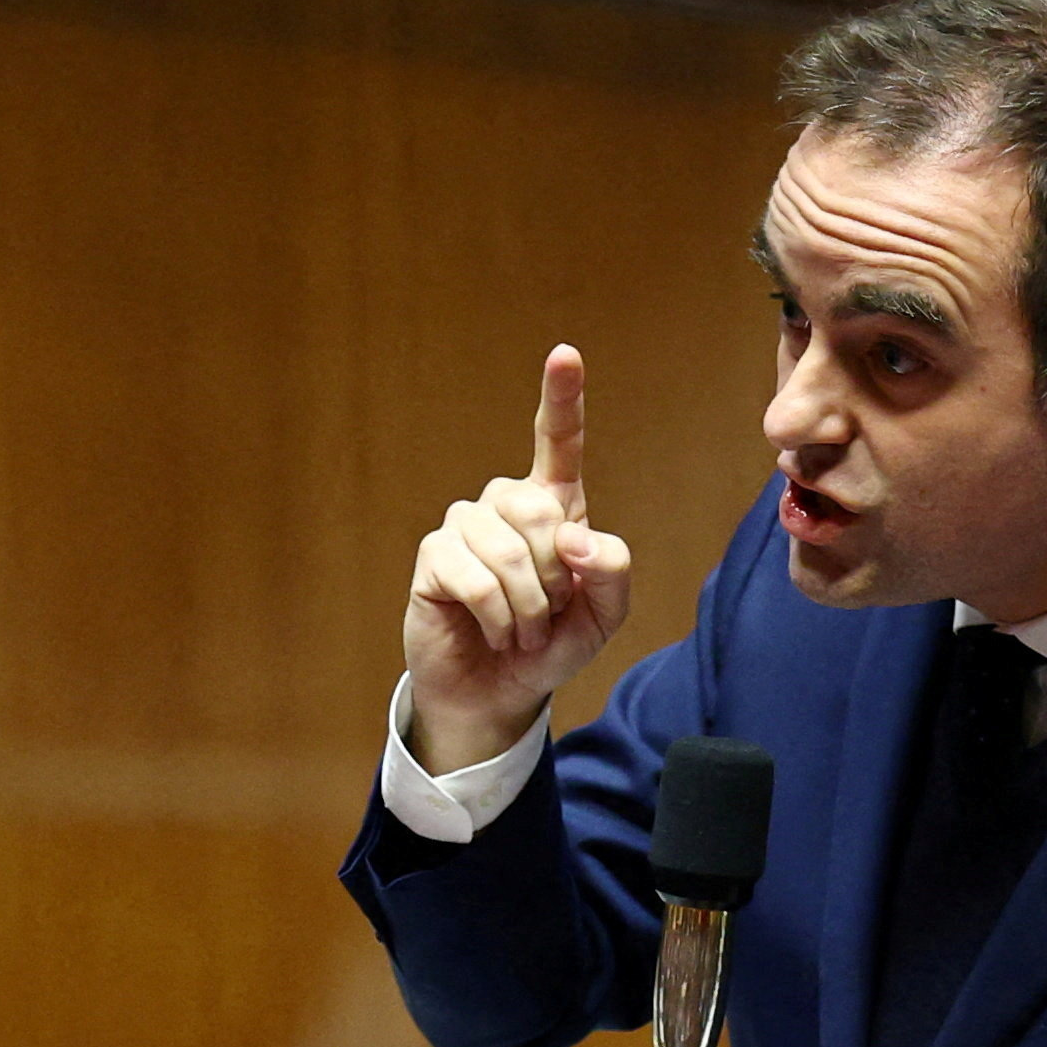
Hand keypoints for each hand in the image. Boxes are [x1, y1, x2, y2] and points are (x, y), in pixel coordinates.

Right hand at [400, 345, 633, 774]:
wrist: (500, 692)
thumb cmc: (552, 644)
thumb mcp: (604, 616)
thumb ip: (613, 572)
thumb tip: (575, 537)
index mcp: (553, 504)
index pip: (558, 441)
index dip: (562, 397)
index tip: (564, 353)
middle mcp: (505, 504)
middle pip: (539, 510)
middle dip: (555, 577)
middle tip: (549, 613)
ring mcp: (465, 526)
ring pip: (507, 549)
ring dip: (528, 606)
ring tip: (522, 630)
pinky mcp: (433, 557)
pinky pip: (475, 578)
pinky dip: (498, 617)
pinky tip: (495, 633)